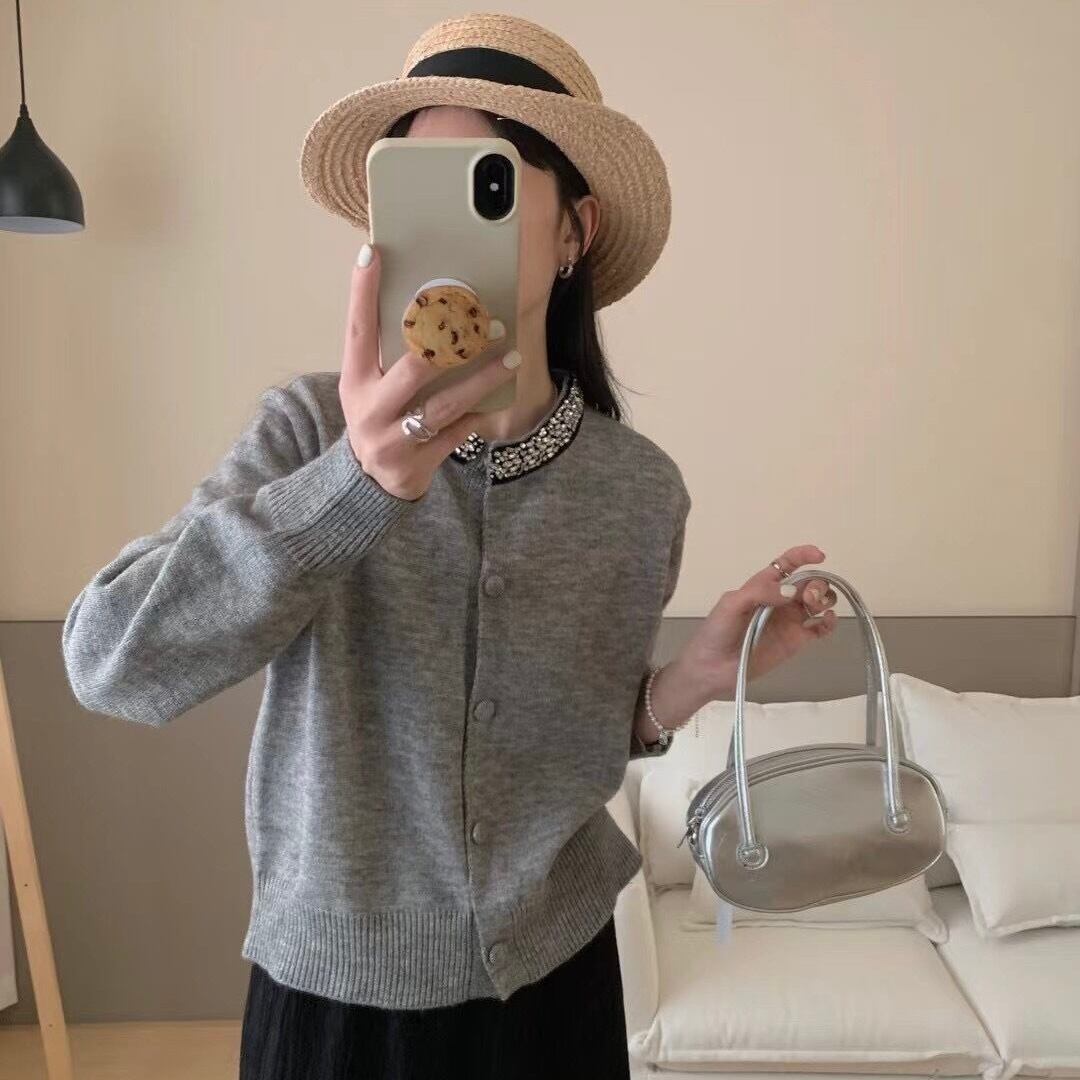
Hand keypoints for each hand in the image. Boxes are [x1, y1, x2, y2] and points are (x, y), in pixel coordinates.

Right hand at [340, 242, 518, 501]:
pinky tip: (503, 397)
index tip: (373, 252)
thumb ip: (391, 356)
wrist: (371, 485)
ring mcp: (393, 440)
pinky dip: (481, 414)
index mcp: (354, 382)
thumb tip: (434, 308)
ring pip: (445, 404)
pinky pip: (459, 433)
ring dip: (482, 379)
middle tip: (486, 320)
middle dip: (451, 344)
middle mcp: (370, 410)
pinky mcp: (418, 463)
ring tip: (510, 357)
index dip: (362, 292)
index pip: (357, 329)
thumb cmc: (380, 419)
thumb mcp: (371, 388)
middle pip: (412, 369)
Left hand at [672, 545, 837, 701]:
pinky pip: (821, 628)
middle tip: (807, 597)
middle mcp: (781, 599)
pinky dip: (831, 622)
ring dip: (824, 598)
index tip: (819, 556)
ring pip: (820, 601)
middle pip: (810, 582)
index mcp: (764, 585)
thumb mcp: (732, 603)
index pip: (788, 564)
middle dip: (816, 583)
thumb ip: (761, 592)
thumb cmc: (718, 630)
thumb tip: (792, 591)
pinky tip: (827, 620)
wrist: (713, 666)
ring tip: (813, 606)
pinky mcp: (797, 641)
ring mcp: (791, 620)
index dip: (804, 556)